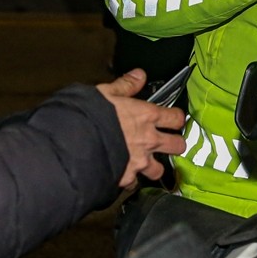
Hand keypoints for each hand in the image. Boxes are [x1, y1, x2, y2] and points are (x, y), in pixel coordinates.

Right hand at [96, 69, 186, 189]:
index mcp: (146, 116)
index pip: (175, 118)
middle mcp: (149, 140)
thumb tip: (140, 75)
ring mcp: (140, 161)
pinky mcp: (127, 178)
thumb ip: (125, 85)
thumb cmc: (92, 114)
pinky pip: (134, 182)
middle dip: (176, 144)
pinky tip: (123, 175)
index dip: (177, 119)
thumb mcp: (107, 92)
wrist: (78, 143)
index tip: (174, 119)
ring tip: (146, 164)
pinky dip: (130, 180)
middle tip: (169, 142)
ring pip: (159, 170)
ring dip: (154, 167)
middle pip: (177, 145)